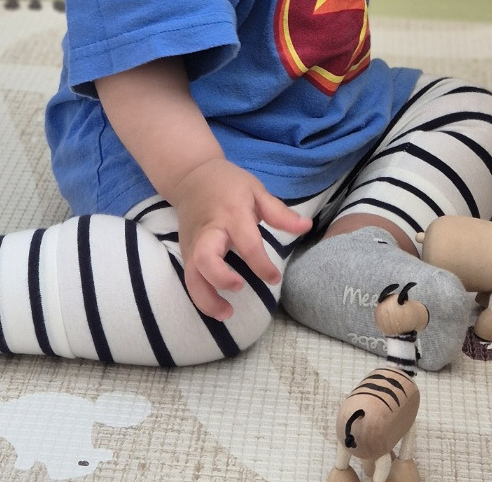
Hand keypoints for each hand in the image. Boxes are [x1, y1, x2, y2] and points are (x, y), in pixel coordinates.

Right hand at [171, 158, 312, 318]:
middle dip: (221, 278)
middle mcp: (209, 230)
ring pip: (192, 275)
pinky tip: (217, 308)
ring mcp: (192, 243)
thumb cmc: (228, 183)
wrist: (191, 176)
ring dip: (206, 298)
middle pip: (205, 258)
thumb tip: (307, 228)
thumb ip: (280, 213)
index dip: (262, 265)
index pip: (247, 243)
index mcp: (231, 214)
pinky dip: (200, 297)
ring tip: (226, 314)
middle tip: (240, 287)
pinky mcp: (184, 252)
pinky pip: (189, 279)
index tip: (275, 279)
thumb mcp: (256, 190)